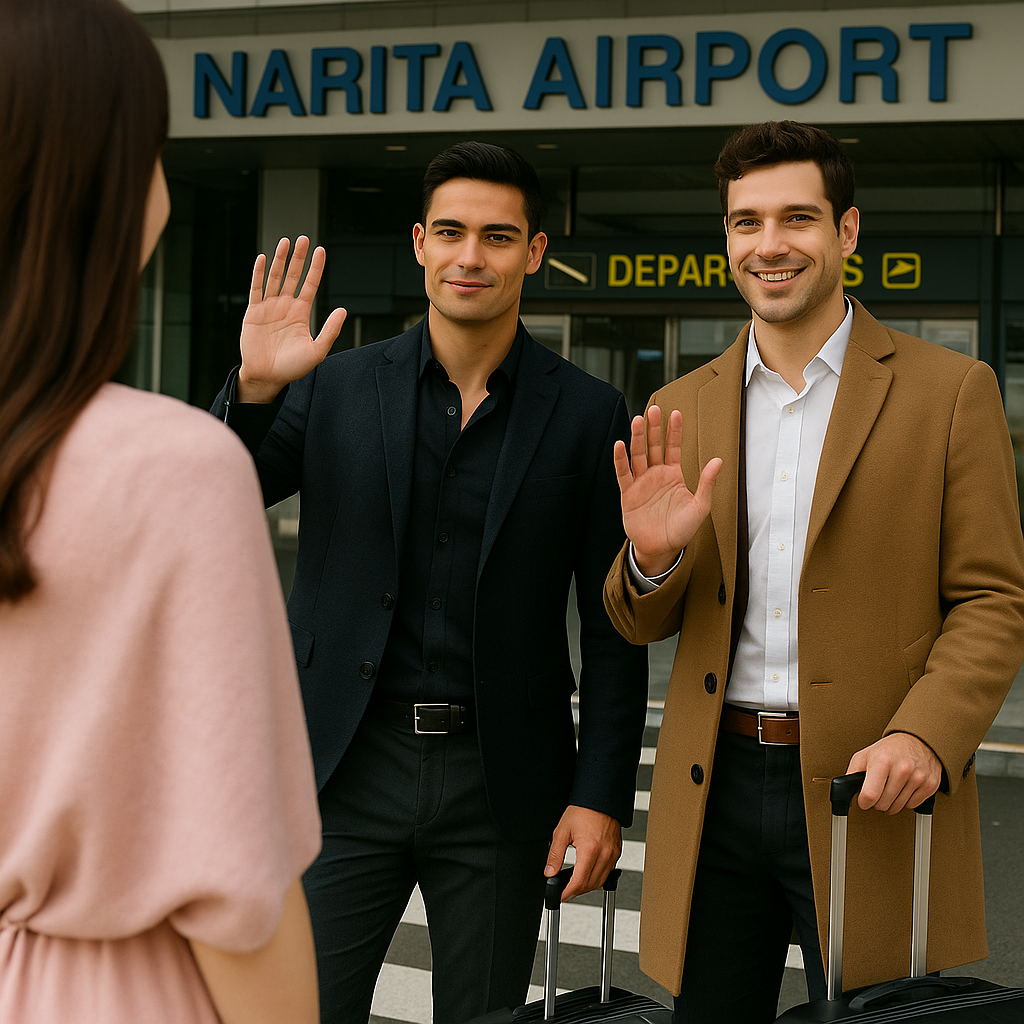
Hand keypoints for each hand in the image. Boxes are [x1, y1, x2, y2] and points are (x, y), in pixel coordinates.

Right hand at [237, 236, 346, 402]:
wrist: (268, 377)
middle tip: (303, 239)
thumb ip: (330, 330)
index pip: (310, 284)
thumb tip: (343, 310)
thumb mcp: (317, 350)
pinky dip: (259, 274)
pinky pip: (256, 289)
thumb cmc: (292, 368)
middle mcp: (285, 307)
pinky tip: (263, 259)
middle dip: (298, 257)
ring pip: (275, 278)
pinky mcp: (253, 313)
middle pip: (293, 276)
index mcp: (301, 313)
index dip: (315, 268)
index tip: (320, 250)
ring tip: (285, 242)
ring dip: (280, 260)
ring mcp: (269, 308)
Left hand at [544, 806, 620, 900]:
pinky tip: (588, 873)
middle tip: (565, 890)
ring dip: (587, 886)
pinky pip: (608, 872)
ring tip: (575, 884)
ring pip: (600, 881)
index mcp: (590, 850)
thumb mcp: (562, 831)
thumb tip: (550, 872)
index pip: (579, 882)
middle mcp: (604, 854)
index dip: (568, 892)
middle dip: (576, 891)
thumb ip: (555, 855)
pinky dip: (597, 877)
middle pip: (590, 885)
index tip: (560, 896)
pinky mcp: (617, 852)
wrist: (600, 798)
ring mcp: (612, 854)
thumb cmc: (583, 810)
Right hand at [612, 405, 722, 576]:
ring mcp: (641, 483)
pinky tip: (620, 445)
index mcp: (673, 475)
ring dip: (637, 438)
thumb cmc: (682, 530)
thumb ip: (707, 483)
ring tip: (637, 421)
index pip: (673, 447)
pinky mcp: (629, 494)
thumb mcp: (700, 506)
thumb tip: (718, 460)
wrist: (663, 549)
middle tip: (653, 410)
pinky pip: (624, 474)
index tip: (676, 413)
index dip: (674, 431)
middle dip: (653, 428)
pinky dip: (621, 459)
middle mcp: (656, 475)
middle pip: (653, 446)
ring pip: (638, 455)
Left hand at [846, 732, 941, 813]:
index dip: (864, 802)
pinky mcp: (930, 785)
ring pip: (897, 807)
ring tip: (889, 789)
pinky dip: (905, 801)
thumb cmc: (890, 749)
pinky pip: (912, 806)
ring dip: (891, 803)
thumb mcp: (865, 755)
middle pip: (883, 804)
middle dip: (877, 802)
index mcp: (882, 760)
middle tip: (878, 791)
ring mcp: (918, 777)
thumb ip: (853, 772)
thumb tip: (846, 790)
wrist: (917, 740)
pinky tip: (902, 789)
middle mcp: (902, 769)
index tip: (864, 801)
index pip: (870, 795)